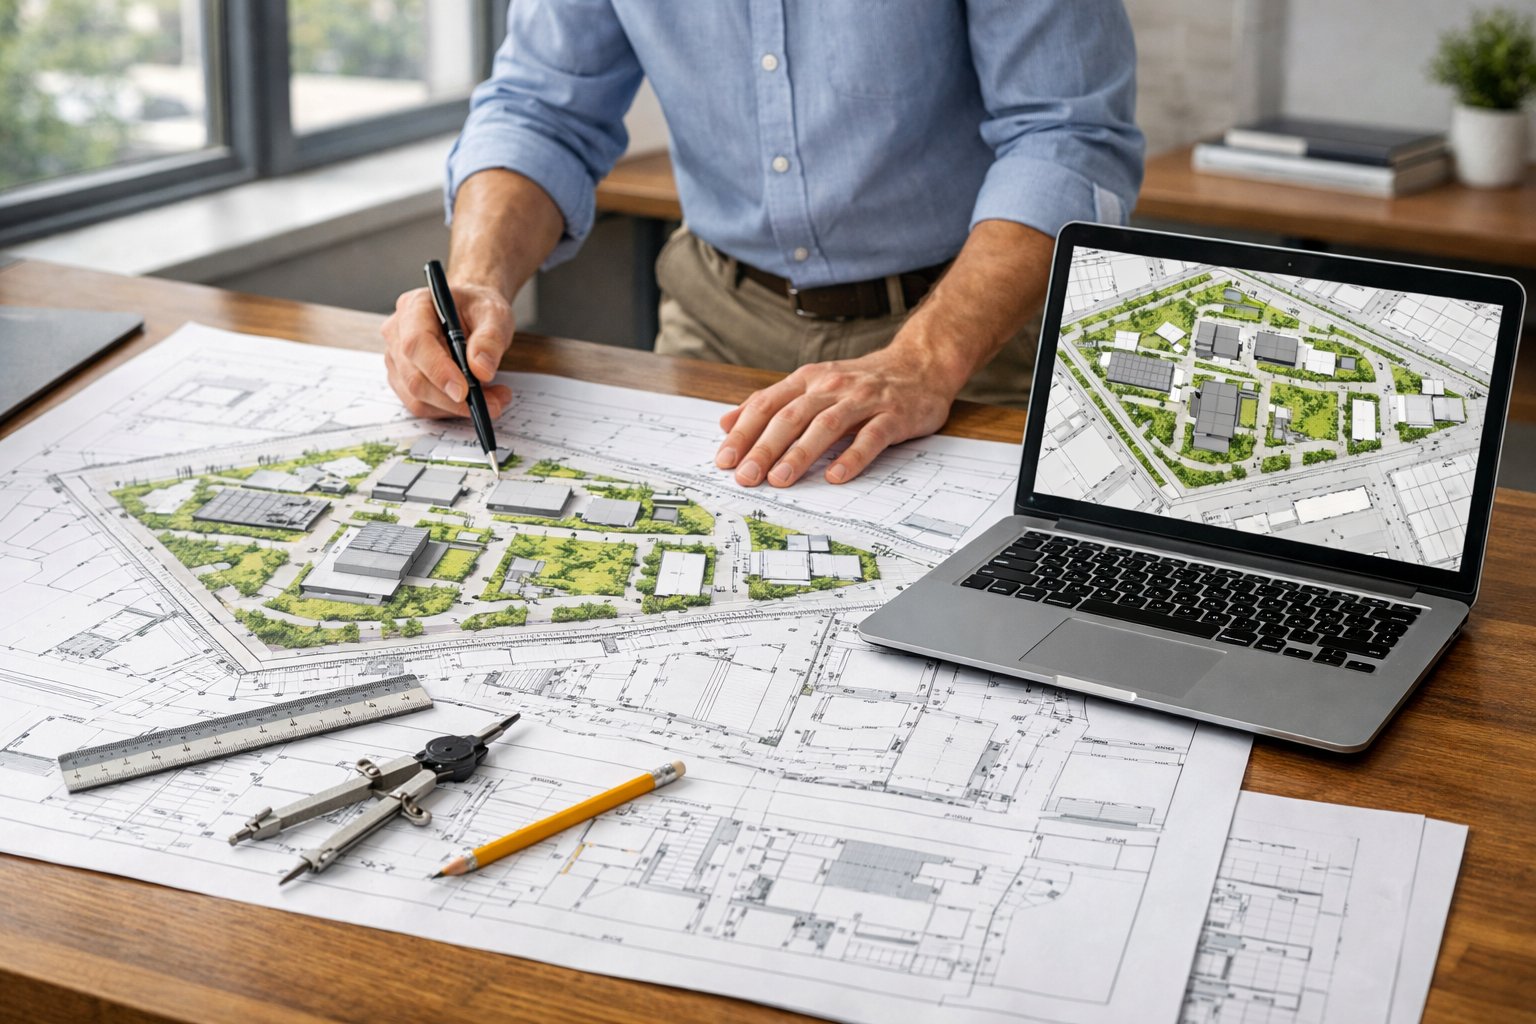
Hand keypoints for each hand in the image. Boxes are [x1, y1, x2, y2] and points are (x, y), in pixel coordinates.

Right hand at [382, 282, 513, 418]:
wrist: (470, 311)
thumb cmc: (477, 308)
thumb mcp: (494, 314)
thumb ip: (490, 339)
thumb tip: (481, 370)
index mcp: (415, 307)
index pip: (416, 343)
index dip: (438, 371)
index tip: (464, 391)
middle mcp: (397, 333)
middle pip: (415, 377)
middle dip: (454, 399)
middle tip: (494, 403)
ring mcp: (396, 358)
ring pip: (417, 397)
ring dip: (456, 408)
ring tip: (494, 400)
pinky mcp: (403, 379)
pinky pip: (422, 405)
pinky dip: (450, 410)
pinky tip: (475, 400)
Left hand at [714, 343, 967, 486]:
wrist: (920, 364)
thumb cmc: (861, 382)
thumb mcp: (812, 384)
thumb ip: (772, 403)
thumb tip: (727, 422)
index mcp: (808, 380)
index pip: (767, 405)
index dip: (744, 432)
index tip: (725, 459)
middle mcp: (831, 386)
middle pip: (791, 417)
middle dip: (764, 448)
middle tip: (746, 477)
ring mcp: (863, 400)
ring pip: (826, 426)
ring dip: (800, 454)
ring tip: (780, 479)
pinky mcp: (893, 416)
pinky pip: (870, 437)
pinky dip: (852, 456)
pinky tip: (835, 476)